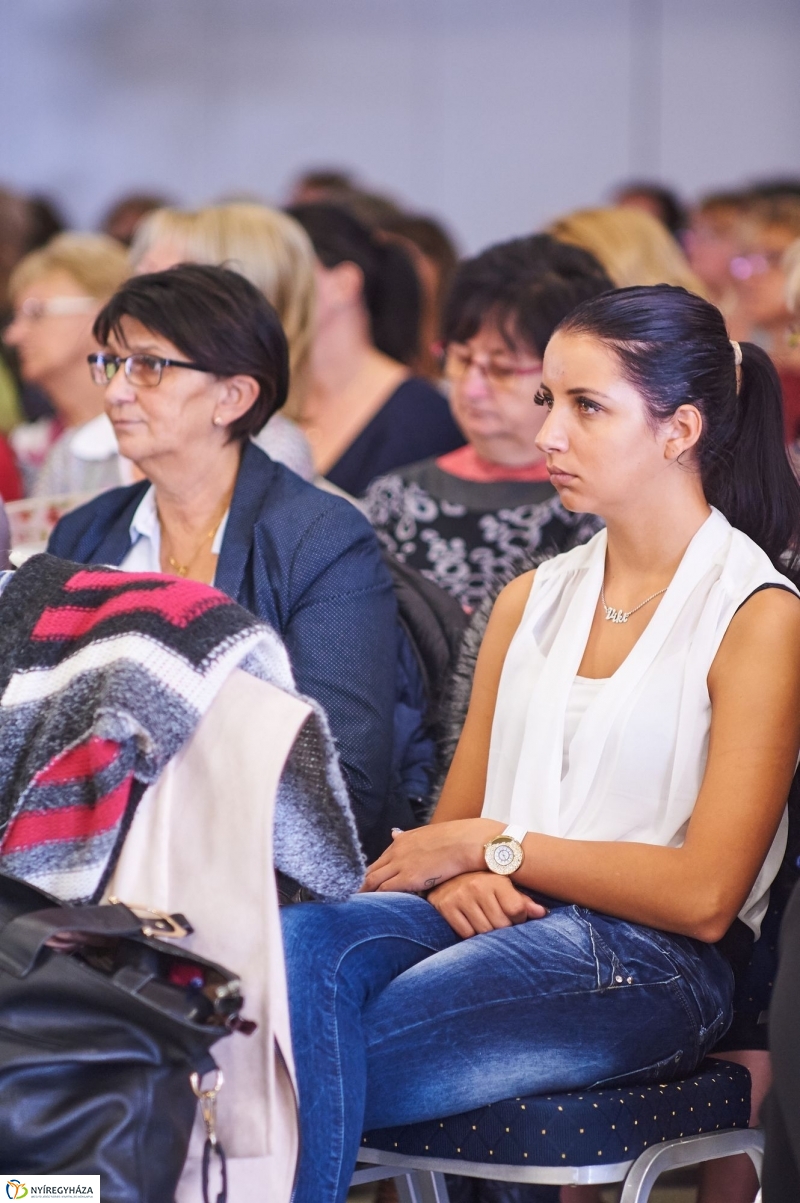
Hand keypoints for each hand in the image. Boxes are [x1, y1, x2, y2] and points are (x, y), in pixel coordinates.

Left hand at [361, 819, 502, 893]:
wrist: (468, 841)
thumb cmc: (457, 840)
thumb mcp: (428, 835)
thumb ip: (410, 840)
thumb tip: (394, 833)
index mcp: (402, 840)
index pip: (379, 860)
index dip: (372, 874)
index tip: (365, 886)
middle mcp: (397, 850)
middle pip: (371, 870)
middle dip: (362, 885)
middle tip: (354, 899)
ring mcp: (401, 864)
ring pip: (373, 881)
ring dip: (366, 893)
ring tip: (357, 907)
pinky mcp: (408, 878)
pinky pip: (386, 890)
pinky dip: (377, 898)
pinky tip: (372, 908)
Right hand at [427, 872, 546, 937]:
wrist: (447, 873)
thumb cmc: (482, 882)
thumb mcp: (503, 886)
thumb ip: (523, 901)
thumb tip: (542, 913)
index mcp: (496, 880)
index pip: (516, 910)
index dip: (519, 918)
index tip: (515, 916)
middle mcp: (477, 887)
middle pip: (500, 924)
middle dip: (503, 927)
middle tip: (499, 920)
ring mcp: (459, 897)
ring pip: (483, 931)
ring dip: (487, 932)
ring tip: (486, 920)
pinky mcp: (445, 907)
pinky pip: (466, 933)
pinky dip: (470, 932)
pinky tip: (471, 922)